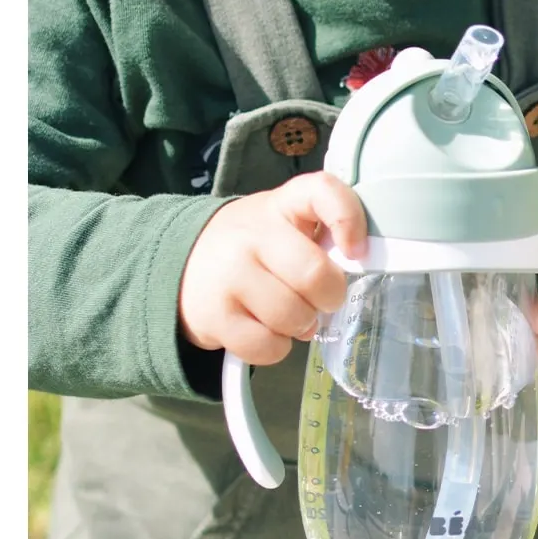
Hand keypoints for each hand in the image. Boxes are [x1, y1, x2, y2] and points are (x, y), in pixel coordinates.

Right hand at [179, 172, 367, 365]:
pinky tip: (265, 330)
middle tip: (321, 299)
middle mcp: (251, 234)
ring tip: (287, 314)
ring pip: (293, 317)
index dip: (349, 219)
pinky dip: (276, 347)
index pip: (321, 190)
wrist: (180, 264)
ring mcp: (229, 275)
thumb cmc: (253, 246)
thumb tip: (358, 267)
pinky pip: (268, 347)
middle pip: (314, 275)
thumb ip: (321, 235)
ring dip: (302, 325)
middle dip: (329, 297)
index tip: (356, 250)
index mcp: (281, 204)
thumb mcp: (284, 224)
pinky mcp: (214, 316)